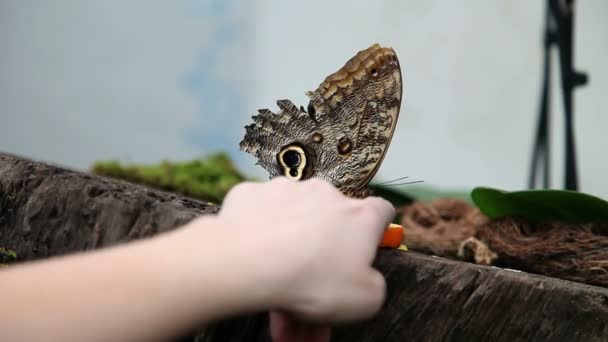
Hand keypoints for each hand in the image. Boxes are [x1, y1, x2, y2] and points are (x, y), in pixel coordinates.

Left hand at [218, 177, 394, 322]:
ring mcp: (286, 190)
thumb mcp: (364, 301)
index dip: (375, 231)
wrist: (246, 263)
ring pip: (293, 221)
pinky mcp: (252, 193)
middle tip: (310, 293)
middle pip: (330, 224)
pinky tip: (252, 260)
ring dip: (289, 249)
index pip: (380, 211)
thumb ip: (373, 285)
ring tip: (275, 286)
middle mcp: (325, 194)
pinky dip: (259, 233)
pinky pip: (260, 214)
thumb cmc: (309, 279)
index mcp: (359, 217)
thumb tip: (365, 279)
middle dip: (322, 258)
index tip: (365, 249)